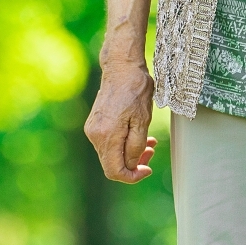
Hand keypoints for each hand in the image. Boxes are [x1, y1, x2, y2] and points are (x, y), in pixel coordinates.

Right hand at [84, 59, 158, 181]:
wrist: (121, 67)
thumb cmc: (135, 90)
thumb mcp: (142, 120)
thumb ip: (136, 147)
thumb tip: (131, 165)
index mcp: (106, 136)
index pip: (115, 171)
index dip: (132, 177)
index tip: (147, 170)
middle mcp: (94, 135)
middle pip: (112, 164)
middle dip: (133, 164)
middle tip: (152, 152)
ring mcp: (93, 129)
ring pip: (111, 154)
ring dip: (130, 153)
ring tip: (149, 143)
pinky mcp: (95, 123)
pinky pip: (109, 142)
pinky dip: (123, 144)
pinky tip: (136, 135)